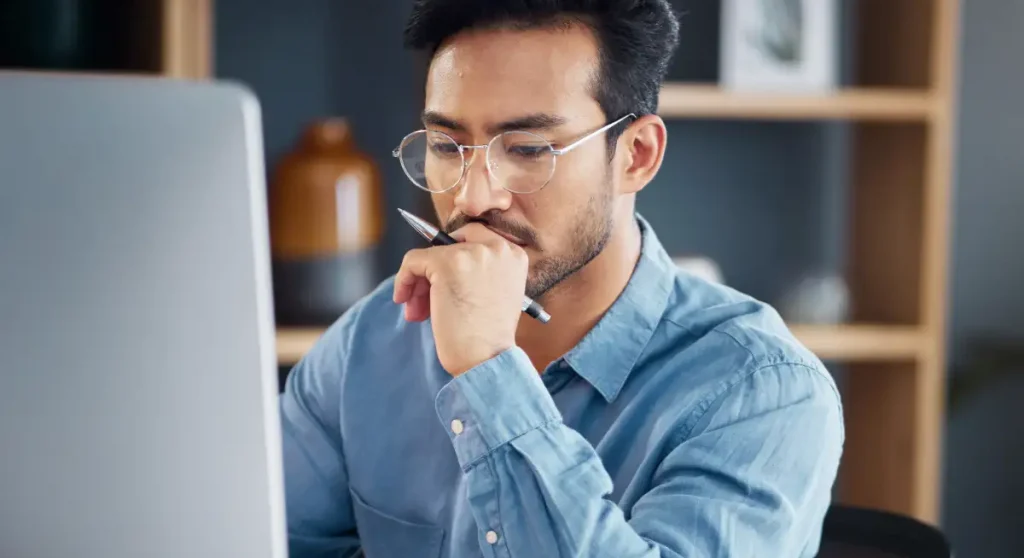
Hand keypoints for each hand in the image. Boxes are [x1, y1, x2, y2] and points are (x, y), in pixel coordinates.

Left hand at [393, 223, 528, 375]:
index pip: (473, 238)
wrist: (486, 359)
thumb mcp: (494, 293)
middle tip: (426, 300)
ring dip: (419, 282)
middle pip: (451, 244)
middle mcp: (497, 247)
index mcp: (513, 254)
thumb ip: (477, 272)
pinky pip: (413, 261)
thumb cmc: (488, 337)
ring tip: (418, 311)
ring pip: (430, 255)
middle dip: (435, 271)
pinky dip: (404, 280)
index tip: (442, 282)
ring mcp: (472, 253)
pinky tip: (405, 302)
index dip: (453, 258)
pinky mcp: (446, 263)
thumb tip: (438, 264)